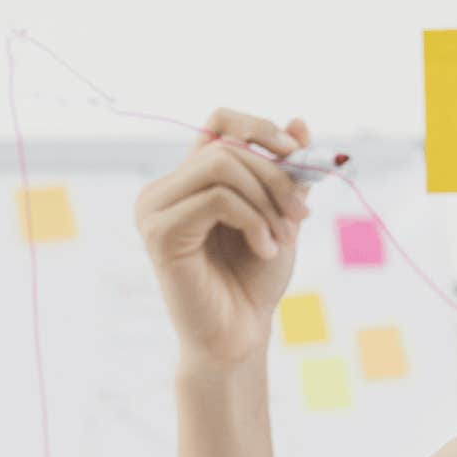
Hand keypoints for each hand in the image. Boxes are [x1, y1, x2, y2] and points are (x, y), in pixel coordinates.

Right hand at [135, 108, 314, 367]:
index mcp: (190, 180)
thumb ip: (287, 172)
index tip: (296, 152)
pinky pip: (217, 198)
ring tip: (281, 236)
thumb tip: (300, 121)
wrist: (240, 335)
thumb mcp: (281, 215)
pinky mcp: (159, 232)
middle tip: (302, 215)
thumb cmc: (255, 280)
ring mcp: (155, 208)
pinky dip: (253, 220)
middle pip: (228, 145)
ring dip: (266, 199)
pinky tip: (264, 248)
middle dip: (277, 177)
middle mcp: (165, 188)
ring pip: (221, 164)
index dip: (258, 126)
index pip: (219, 122)